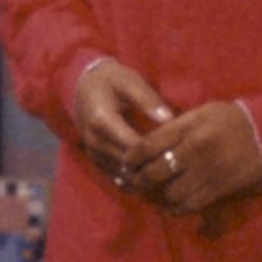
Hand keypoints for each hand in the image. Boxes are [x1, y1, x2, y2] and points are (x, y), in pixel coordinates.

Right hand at [72, 56, 172, 174]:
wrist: (82, 87)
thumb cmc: (110, 80)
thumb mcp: (129, 81)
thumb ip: (148, 100)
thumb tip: (170, 119)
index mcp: (102, 120)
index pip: (133, 146)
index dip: (156, 152)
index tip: (179, 151)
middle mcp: (94, 141)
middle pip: (128, 164)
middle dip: (153, 167)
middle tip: (178, 167)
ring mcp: (93, 153)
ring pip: (123, 175)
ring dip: (145, 177)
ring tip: (171, 175)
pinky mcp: (96, 160)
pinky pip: (117, 177)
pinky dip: (135, 180)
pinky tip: (155, 178)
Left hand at [118, 102, 261, 214]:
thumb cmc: (229, 120)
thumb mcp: (200, 113)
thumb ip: (174, 128)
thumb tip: (146, 146)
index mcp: (188, 127)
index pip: (149, 145)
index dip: (131, 158)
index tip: (125, 163)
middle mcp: (196, 150)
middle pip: (155, 173)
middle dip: (140, 181)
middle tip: (134, 182)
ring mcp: (208, 172)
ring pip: (171, 193)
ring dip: (157, 197)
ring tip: (151, 195)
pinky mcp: (220, 189)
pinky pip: (190, 205)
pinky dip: (176, 208)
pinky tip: (170, 205)